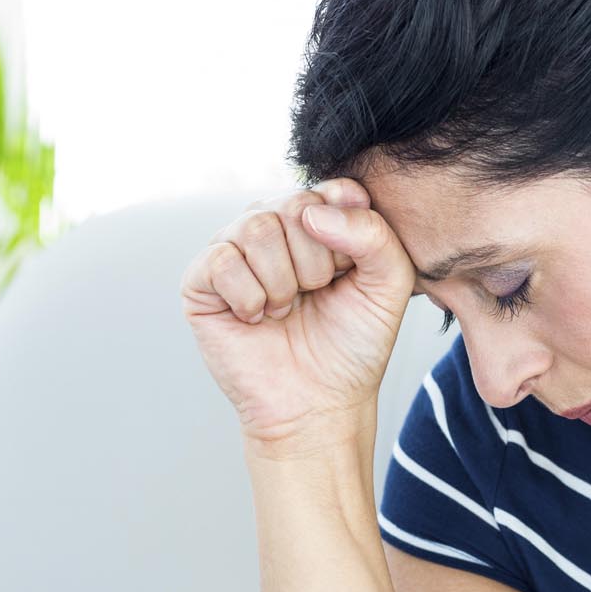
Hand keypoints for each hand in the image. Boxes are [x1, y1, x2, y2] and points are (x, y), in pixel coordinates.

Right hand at [179, 177, 416, 457]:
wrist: (319, 401)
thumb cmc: (354, 343)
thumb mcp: (389, 283)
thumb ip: (374, 234)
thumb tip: (312, 212)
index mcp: (319, 220)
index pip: (333, 190)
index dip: (347, 234)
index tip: (350, 273)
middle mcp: (274, 226)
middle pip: (295, 204)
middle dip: (317, 263)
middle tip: (315, 296)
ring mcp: (235, 249)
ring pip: (257, 226)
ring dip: (283, 282)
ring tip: (285, 310)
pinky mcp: (201, 280)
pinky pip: (222, 259)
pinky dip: (249, 297)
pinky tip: (256, 318)